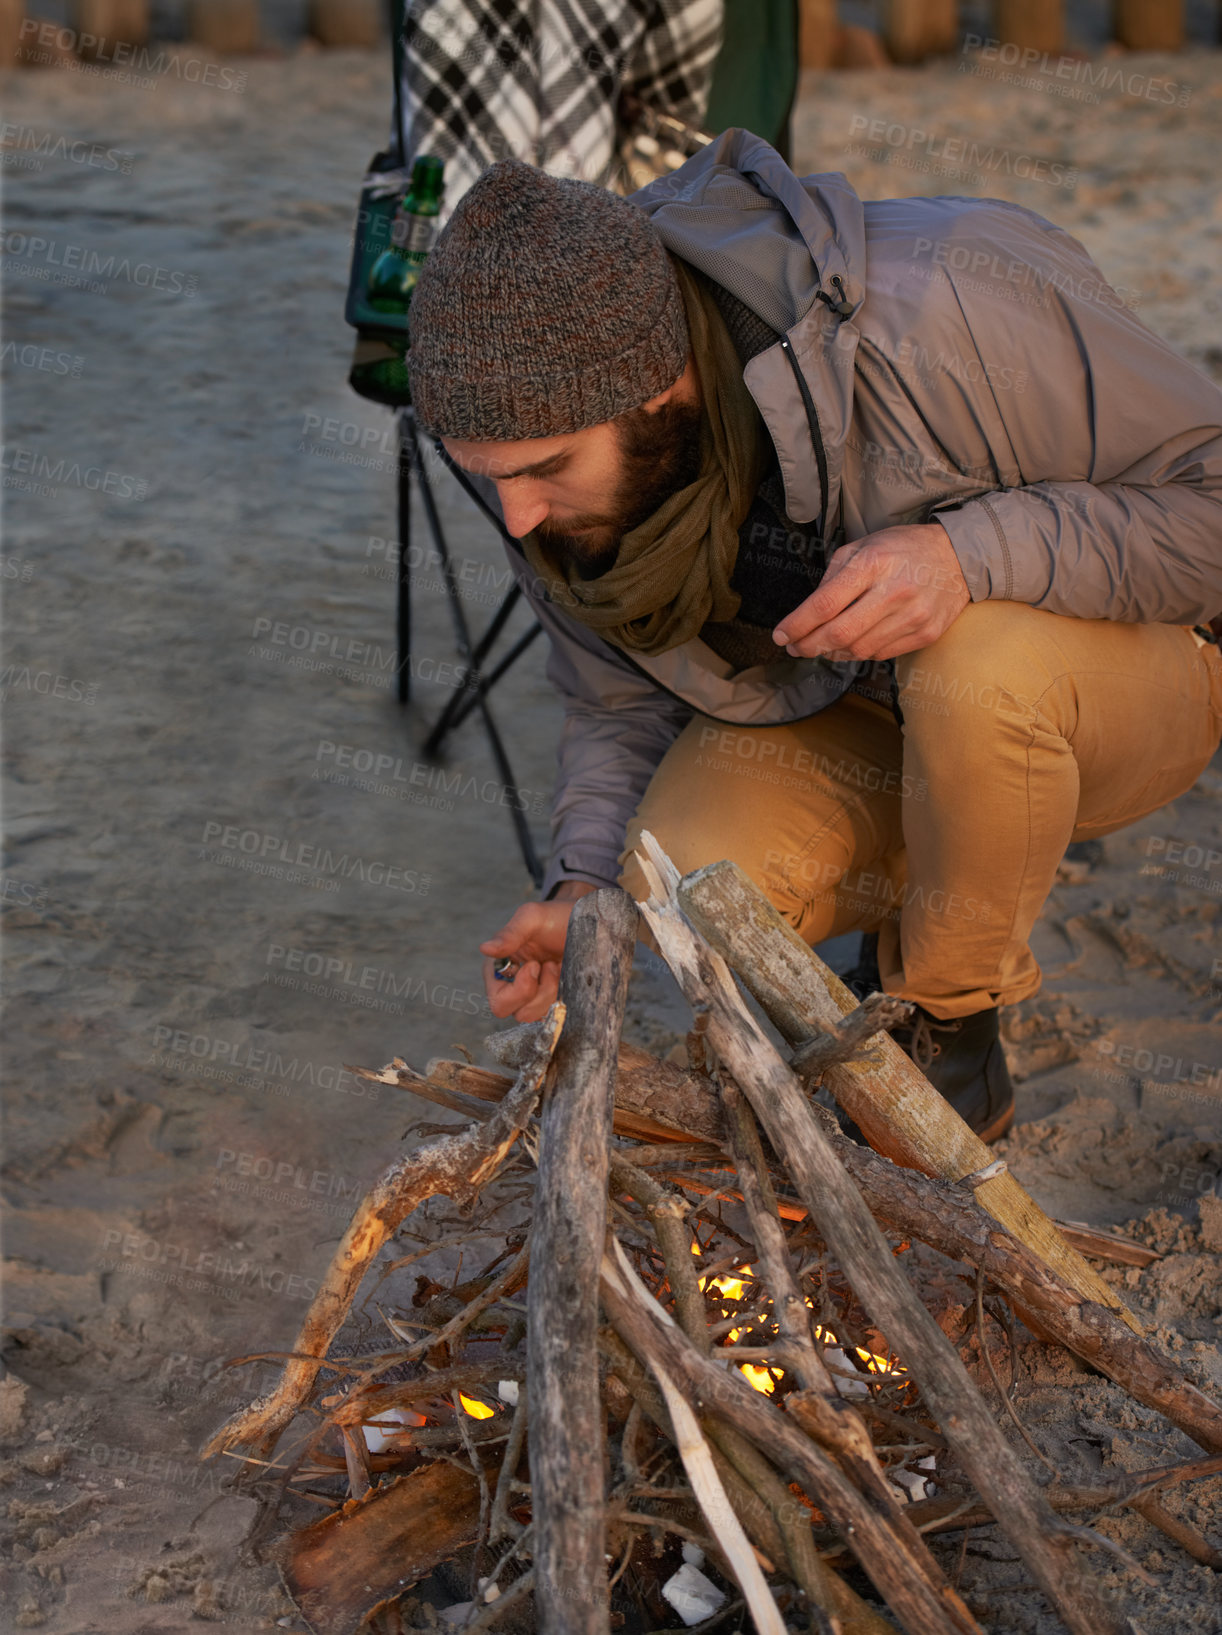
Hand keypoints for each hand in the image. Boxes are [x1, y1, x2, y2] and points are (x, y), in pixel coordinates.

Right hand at [479, 883, 594, 1020]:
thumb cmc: (554, 916)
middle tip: (549, 966)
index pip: (498, 1001)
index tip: (536, 964)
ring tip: (558, 965)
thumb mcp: (532, 918)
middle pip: (516, 1013)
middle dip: (538, 993)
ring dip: (552, 991)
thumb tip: (484, 949)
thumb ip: (509, 934)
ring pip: (537, 1015)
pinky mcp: (552, 1000)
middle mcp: (512, 986)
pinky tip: (566, 974)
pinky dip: (563, 996)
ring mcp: (533, 996)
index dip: (519, 989)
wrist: (584, 920)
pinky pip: (555, 1013)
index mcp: (499, 968)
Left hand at [773, 522, 969, 661]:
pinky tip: (852, 643)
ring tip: (821, 645)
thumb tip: (807, 613)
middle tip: (795, 647)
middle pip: (839, 634)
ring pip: (859, 650)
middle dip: (809, 645)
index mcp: (873, 564)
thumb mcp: (863, 546)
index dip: (797, 624)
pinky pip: (880, 654)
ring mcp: (913, 616)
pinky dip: (859, 652)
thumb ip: (833, 576)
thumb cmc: (903, 548)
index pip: (825, 604)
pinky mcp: (926, 634)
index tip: (781, 635)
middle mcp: (895, 591)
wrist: (959, 557)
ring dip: (832, 652)